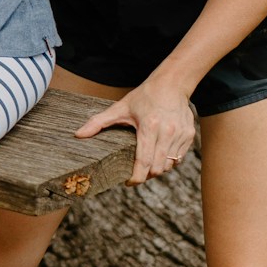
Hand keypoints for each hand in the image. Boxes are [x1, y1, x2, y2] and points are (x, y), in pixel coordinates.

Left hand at [73, 79, 198, 185]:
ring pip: (169, 165)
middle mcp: (167, 131)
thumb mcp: (120, 108)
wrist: (172, 84)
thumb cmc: (144, 97)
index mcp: (149, 126)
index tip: (128, 182)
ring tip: (147, 163)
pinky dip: (169, 161)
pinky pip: (179, 158)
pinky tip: (159, 153)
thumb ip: (98, 122)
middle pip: (157, 168)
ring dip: (158, 169)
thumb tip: (78, 135)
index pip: (144, 161)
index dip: (136, 177)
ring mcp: (180, 134)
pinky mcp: (189, 135)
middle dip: (146, 175)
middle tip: (136, 172)